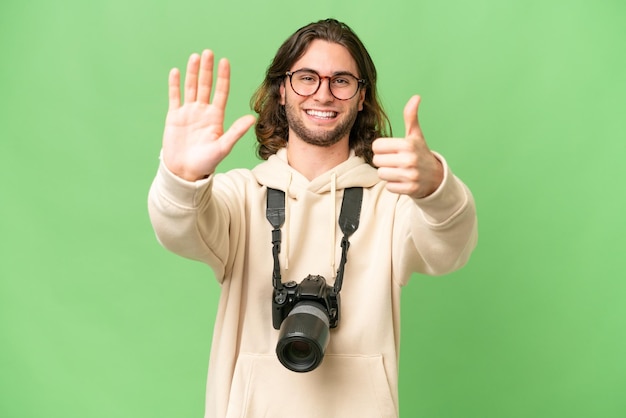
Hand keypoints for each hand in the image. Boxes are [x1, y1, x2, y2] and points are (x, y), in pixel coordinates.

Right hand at [162, 50, 255, 180]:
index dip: (223, 77)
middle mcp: (202, 111)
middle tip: (208, 52)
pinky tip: (176, 71)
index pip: (220, 92)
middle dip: (207, 69)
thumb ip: (236, 131)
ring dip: (192, 72)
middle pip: (206, 85)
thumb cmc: (206, 163)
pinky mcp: (174, 117)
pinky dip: (174, 84)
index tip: (225, 61)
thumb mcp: (223, 147)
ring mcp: (188, 113)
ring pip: (191, 87)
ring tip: (195, 57)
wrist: (185, 172)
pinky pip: (174, 97)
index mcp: (215, 117)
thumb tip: (252, 119)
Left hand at [372, 95, 442, 198]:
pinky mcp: (410, 189)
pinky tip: (403, 180)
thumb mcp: (416, 135)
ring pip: (381, 174)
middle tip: (395, 161)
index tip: (391, 150)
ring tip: (398, 171)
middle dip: (383, 161)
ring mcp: (410, 175)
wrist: (436, 177)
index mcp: (407, 144)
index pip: (377, 146)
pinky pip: (388, 187)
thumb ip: (411, 117)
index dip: (381, 148)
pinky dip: (393, 185)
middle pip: (377, 160)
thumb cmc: (420, 153)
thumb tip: (416, 97)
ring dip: (387, 173)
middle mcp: (409, 159)